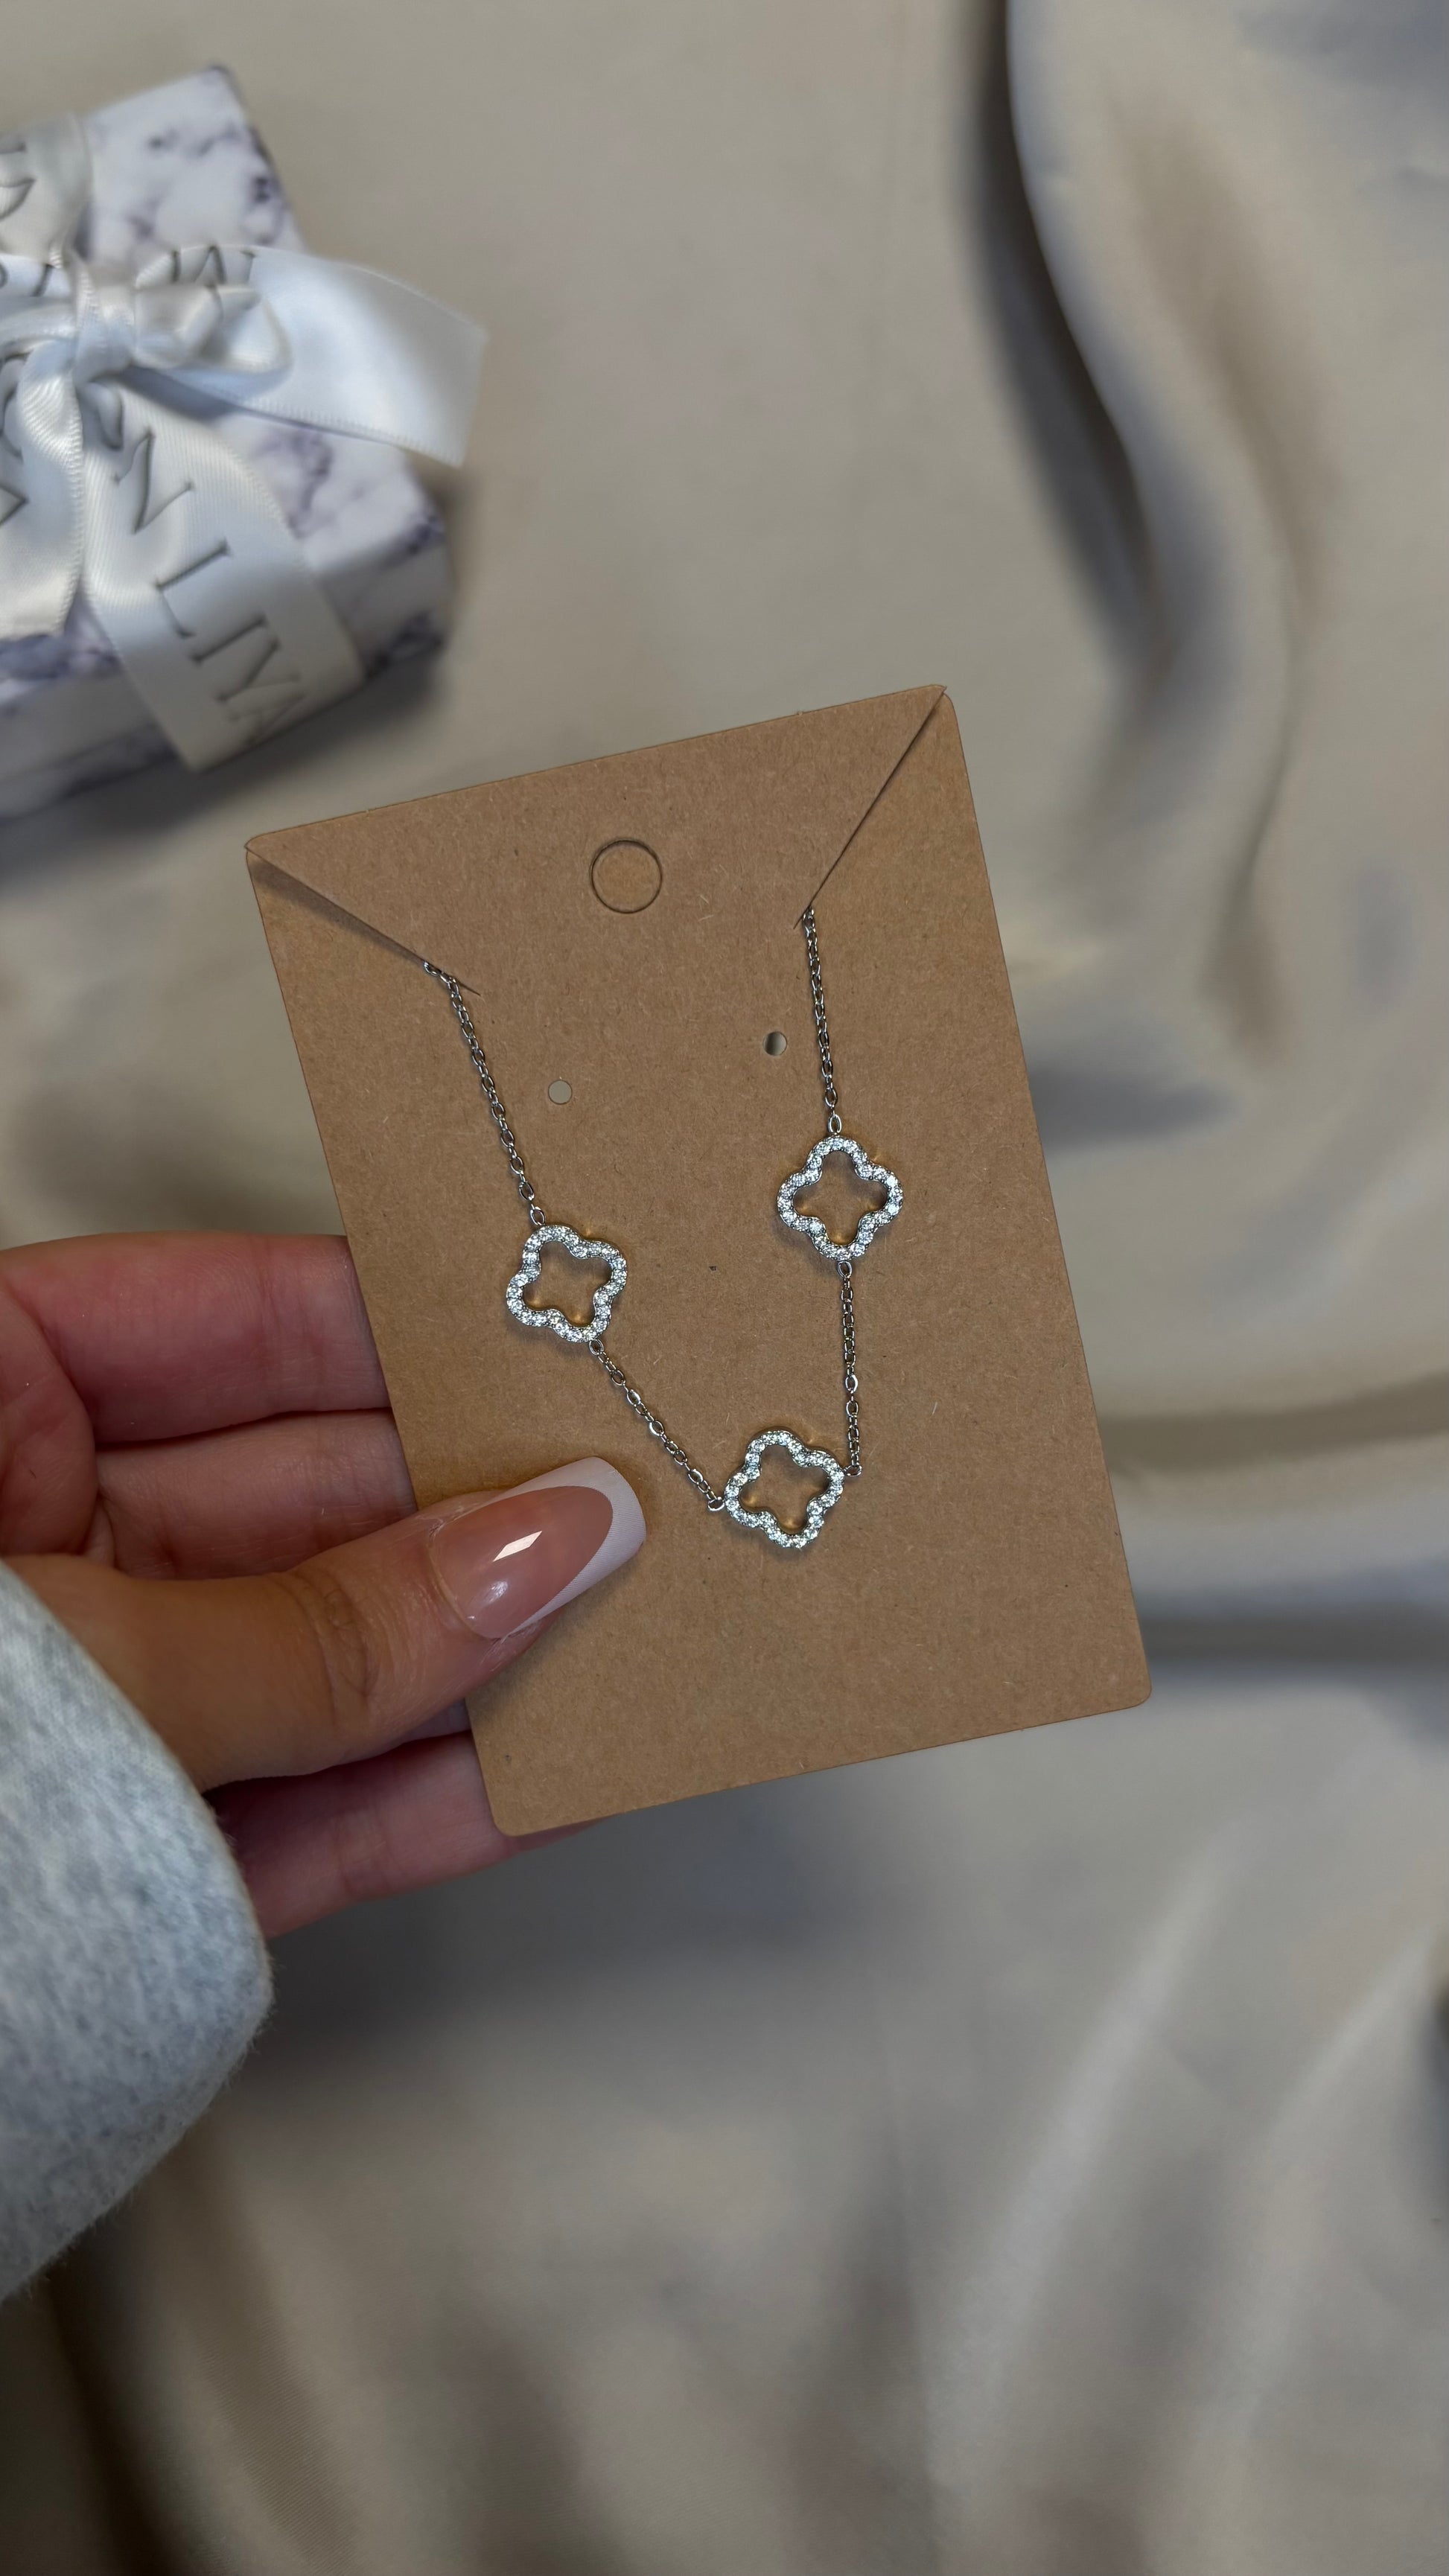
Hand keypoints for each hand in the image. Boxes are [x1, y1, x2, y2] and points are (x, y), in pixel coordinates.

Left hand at [0, 1234, 641, 1936]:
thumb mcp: (93, 1657)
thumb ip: (329, 1617)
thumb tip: (549, 1538)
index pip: (221, 1321)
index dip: (394, 1322)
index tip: (551, 1330)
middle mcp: (33, 1547)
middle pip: (300, 1493)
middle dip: (479, 1499)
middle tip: (654, 1491)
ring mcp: (94, 1713)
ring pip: (324, 1660)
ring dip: (490, 1657)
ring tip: (660, 1625)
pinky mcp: (138, 1869)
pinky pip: (308, 1811)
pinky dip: (438, 1797)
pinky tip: (567, 1763)